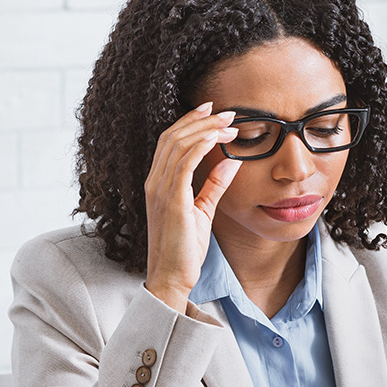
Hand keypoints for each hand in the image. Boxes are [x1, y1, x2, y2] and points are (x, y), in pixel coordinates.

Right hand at [143, 102, 240, 311]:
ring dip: (205, 128)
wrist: (172, 276)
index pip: (171, 142)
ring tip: (229, 121)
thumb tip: (231, 161)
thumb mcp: (203, 211)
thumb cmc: (185, 248)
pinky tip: (217, 137)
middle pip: (174, 136)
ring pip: (178, 145)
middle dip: (201, 119)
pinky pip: (183, 163)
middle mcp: (154, 181)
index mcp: (159, 182)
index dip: (191, 122)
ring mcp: (159, 190)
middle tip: (228, 110)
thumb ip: (214, 185)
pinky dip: (200, 145)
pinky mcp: (170, 200)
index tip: (214, 111)